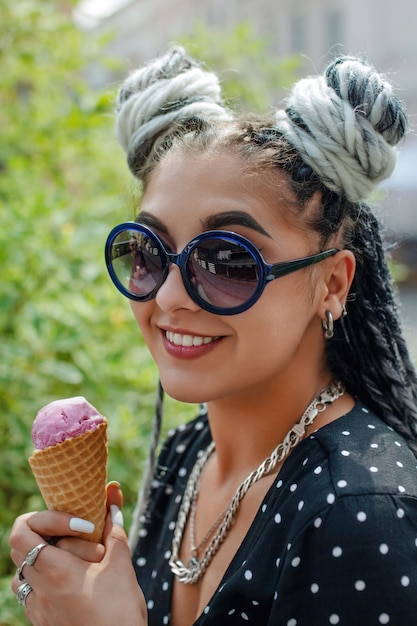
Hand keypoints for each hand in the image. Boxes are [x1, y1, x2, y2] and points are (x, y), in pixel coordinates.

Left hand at [9, 483, 147, 625]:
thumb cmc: (120, 615)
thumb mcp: (122, 567)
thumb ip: (114, 531)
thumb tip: (112, 500)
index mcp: (56, 573)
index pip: (23, 530)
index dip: (48, 517)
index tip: (83, 525)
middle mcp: (39, 590)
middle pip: (23, 546)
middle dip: (50, 534)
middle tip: (80, 539)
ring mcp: (37, 608)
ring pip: (24, 570)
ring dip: (45, 558)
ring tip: (77, 561)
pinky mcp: (41, 622)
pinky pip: (31, 592)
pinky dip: (47, 579)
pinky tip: (74, 582)